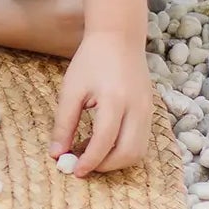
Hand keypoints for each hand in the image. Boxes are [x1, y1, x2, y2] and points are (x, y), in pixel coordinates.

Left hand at [53, 30, 154, 174]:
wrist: (119, 37)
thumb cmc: (91, 60)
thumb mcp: (71, 89)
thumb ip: (64, 123)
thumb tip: (57, 154)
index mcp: (114, 99)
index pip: (104, 141)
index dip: (89, 160)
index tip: (74, 170)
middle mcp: (137, 108)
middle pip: (128, 153)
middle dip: (105, 166)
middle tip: (83, 166)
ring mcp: (148, 110)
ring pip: (139, 151)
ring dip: (116, 161)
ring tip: (91, 156)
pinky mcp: (151, 111)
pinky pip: (142, 141)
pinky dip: (124, 150)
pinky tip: (104, 144)